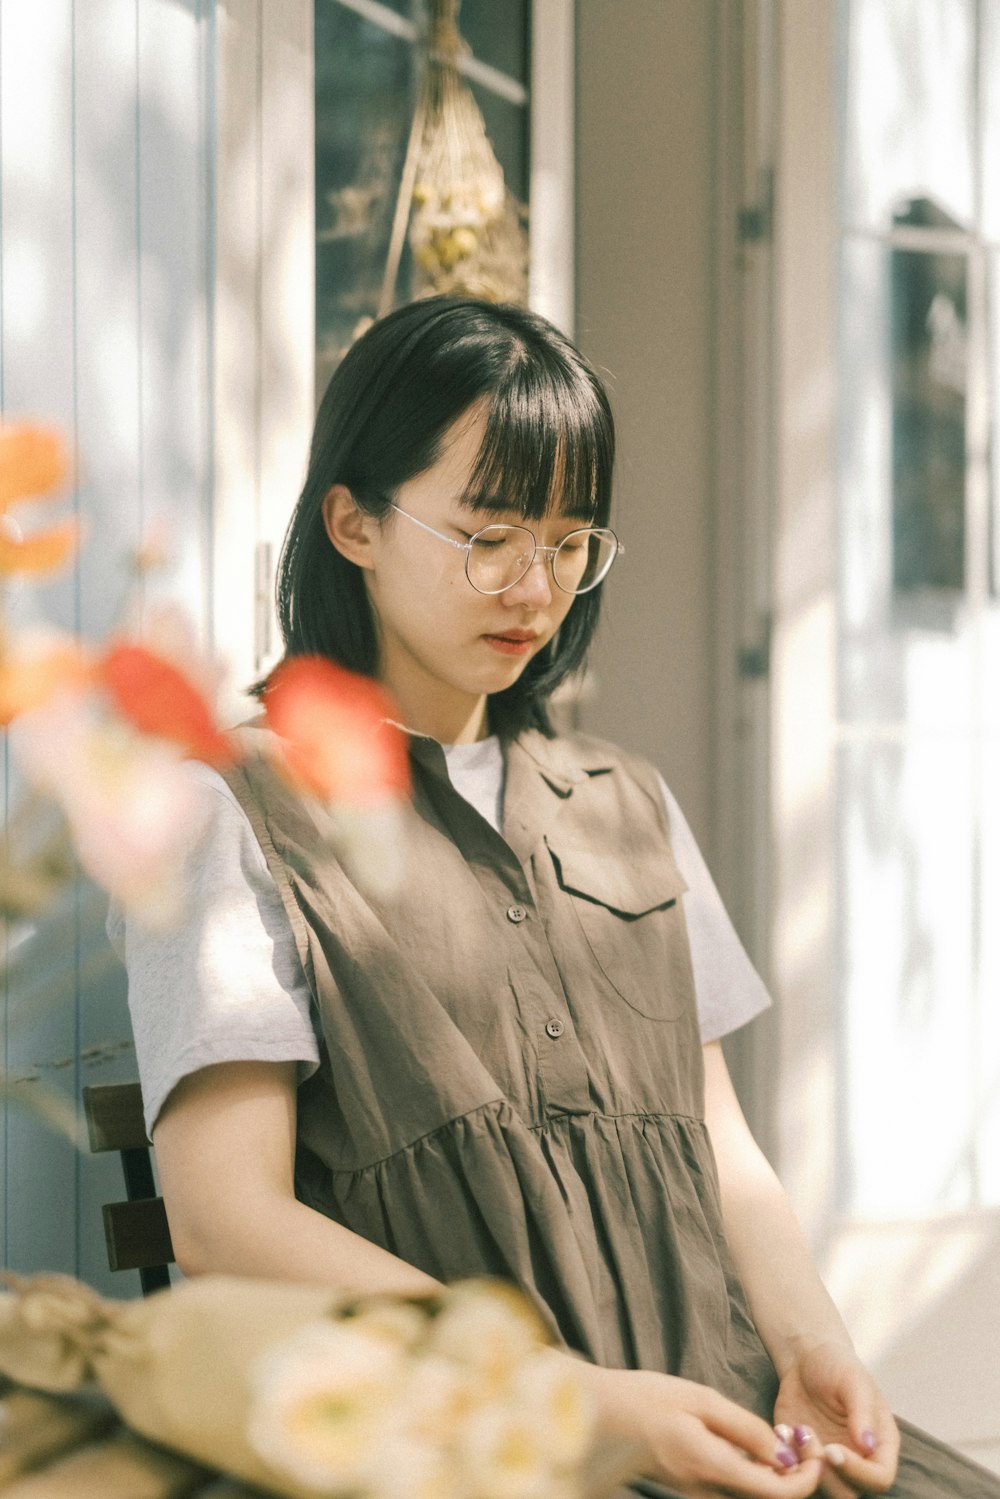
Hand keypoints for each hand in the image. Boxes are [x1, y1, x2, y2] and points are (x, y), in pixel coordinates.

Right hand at [578, 1362, 822, 1498]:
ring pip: (754, 1498)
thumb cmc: (647, 1399)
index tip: (812, 1447)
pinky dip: (756, 1476)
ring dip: (777, 1477)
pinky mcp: (694, 1493)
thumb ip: (745, 1428)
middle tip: (800, 1440)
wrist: (601, 1416)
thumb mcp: (700, 1399)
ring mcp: (699, 1497)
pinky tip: (754, 1447)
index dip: (807, 1477)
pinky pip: (736, 1492)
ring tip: (780, 1439)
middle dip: (796, 1477)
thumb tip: (785, 1455)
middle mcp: (706, 1493)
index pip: (778, 1494)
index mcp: (710, 1466)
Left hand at [774, 1342, 899, 1496]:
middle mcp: (857, 1460)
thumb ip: (862, 1412)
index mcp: (880, 1445)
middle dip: (826, 1472)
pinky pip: (795, 1475)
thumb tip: (868, 1445)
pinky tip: (783, 1430)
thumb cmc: (837, 1365)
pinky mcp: (803, 1459)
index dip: (858, 1472)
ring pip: (821, 1488)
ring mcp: (829, 1463)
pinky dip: (785, 1459)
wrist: (805, 1360)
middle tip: (808, 1437)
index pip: (879, 1479)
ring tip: (795, 1430)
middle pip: (850, 1493)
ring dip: (804, 1465)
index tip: (833, 1449)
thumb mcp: (853, 1381)